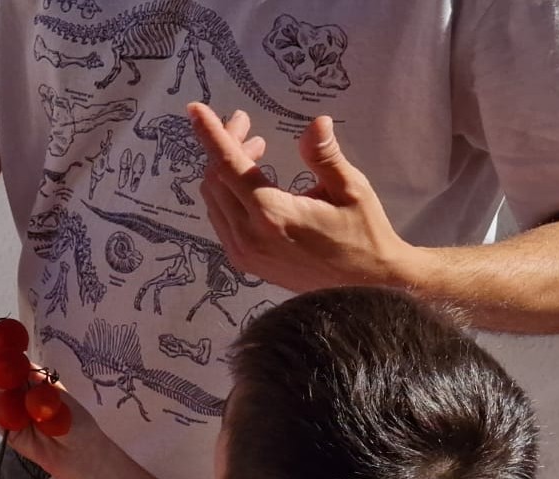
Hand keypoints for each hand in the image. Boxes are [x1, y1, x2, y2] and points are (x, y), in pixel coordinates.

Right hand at [0, 371, 99, 478]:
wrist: (78, 453)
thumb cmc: (76, 422)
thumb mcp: (60, 397)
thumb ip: (39, 383)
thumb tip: (21, 369)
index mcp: (32, 380)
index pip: (10, 365)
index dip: (2, 363)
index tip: (3, 367)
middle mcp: (17, 392)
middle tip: (1, 387)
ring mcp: (9, 411)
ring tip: (5, 403)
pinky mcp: (5, 429)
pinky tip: (7, 418)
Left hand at [189, 104, 417, 292]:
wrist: (363, 288)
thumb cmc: (363, 235)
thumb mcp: (351, 190)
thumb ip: (325, 156)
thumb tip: (316, 123)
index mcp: (273, 214)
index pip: (228, 166)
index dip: (210, 134)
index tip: (195, 110)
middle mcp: (248, 234)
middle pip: (216, 179)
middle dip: (224, 145)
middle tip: (246, 123)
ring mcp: (242, 251)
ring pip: (214, 199)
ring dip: (225, 168)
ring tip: (254, 147)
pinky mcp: (243, 261)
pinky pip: (221, 218)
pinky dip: (227, 192)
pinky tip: (250, 178)